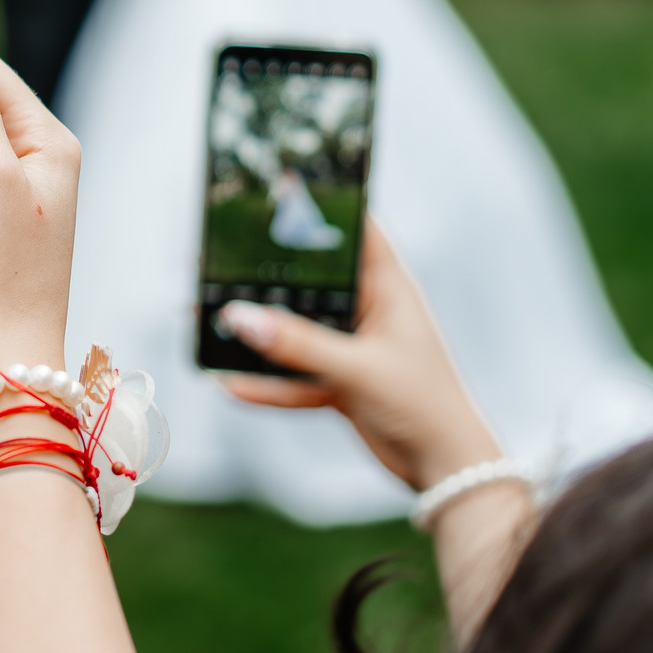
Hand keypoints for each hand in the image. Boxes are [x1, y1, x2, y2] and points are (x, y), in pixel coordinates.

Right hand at [214, 221, 496, 489]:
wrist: (444, 467)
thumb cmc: (422, 404)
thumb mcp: (358, 368)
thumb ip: (297, 345)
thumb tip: (238, 317)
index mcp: (389, 289)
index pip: (356, 231)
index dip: (322, 207)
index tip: (280, 186)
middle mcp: (369, 312)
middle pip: (312, 281)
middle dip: (268, 275)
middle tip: (219, 261)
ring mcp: (353, 349)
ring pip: (296, 331)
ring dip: (259, 333)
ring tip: (209, 320)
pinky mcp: (342, 384)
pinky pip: (294, 377)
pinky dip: (267, 383)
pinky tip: (230, 384)